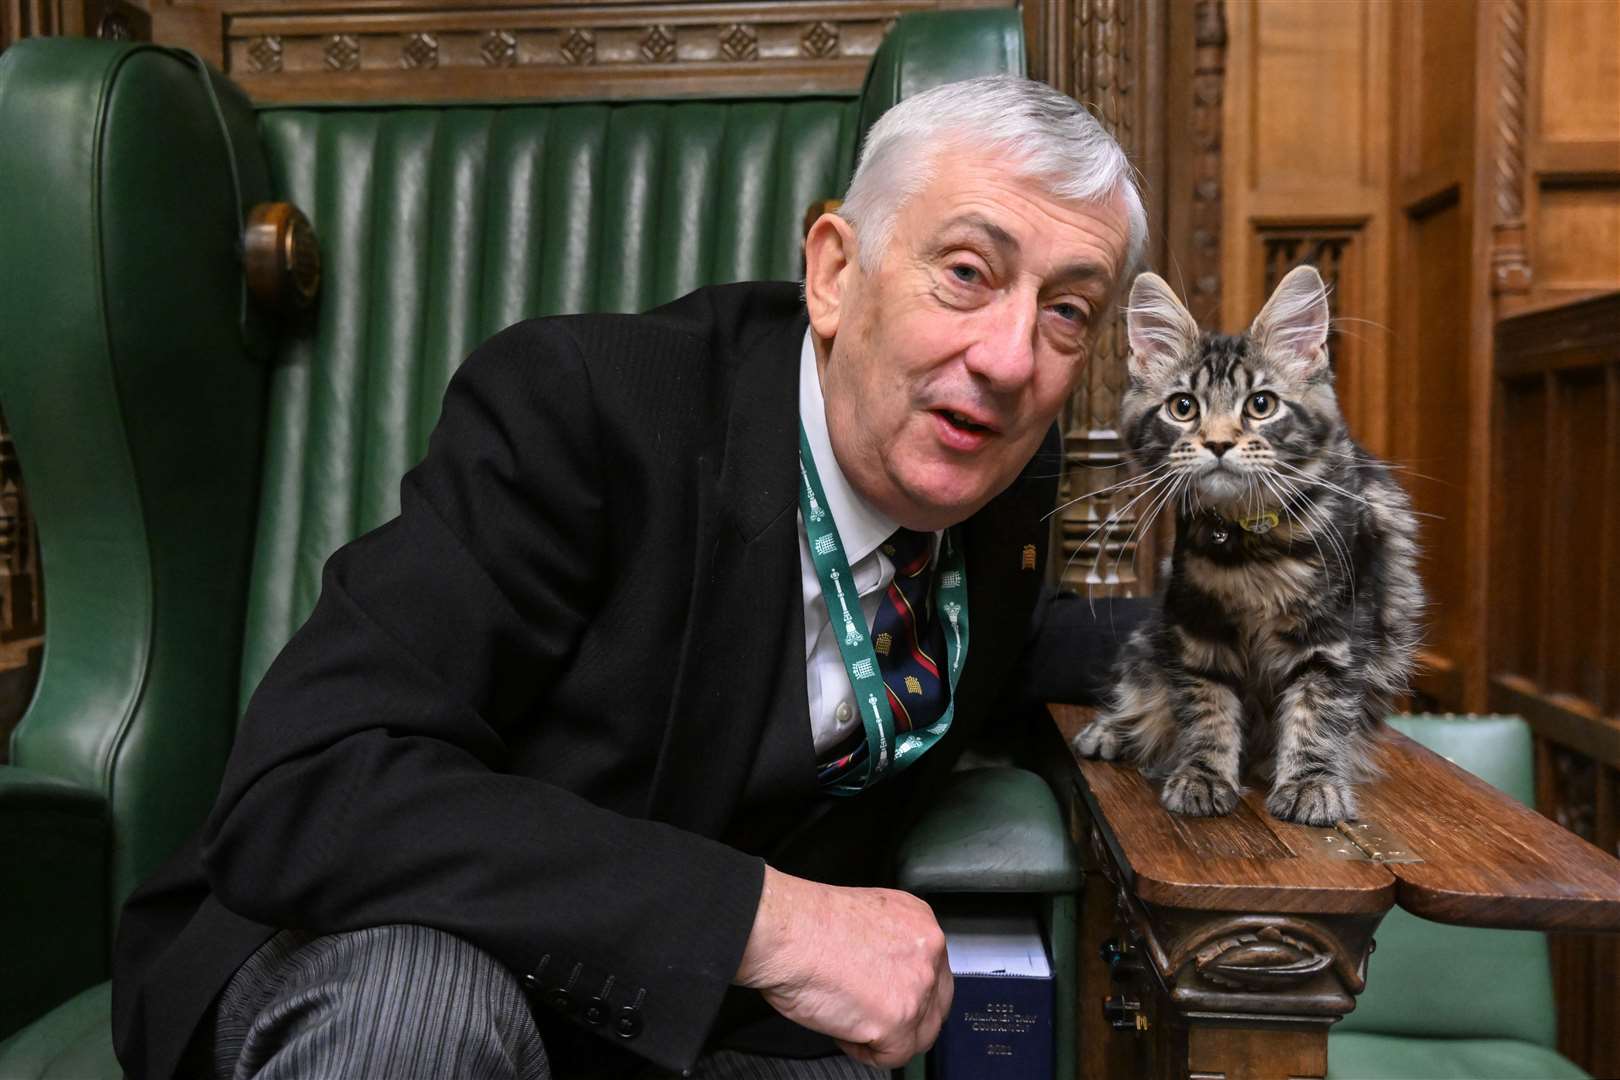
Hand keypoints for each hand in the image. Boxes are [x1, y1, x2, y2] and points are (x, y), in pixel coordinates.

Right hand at [734, 866, 952, 1067]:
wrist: (785, 933)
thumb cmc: (805, 923)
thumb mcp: (866, 917)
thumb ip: (889, 945)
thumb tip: (887, 975)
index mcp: (919, 922)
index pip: (933, 971)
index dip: (907, 991)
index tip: (887, 997)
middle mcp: (928, 950)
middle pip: (935, 1005)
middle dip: (906, 1019)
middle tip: (873, 1018)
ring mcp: (917, 986)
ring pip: (919, 1035)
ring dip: (885, 1037)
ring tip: (851, 1021)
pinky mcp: (898, 1019)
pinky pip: (893, 1056)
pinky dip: (865, 1052)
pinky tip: (844, 1031)